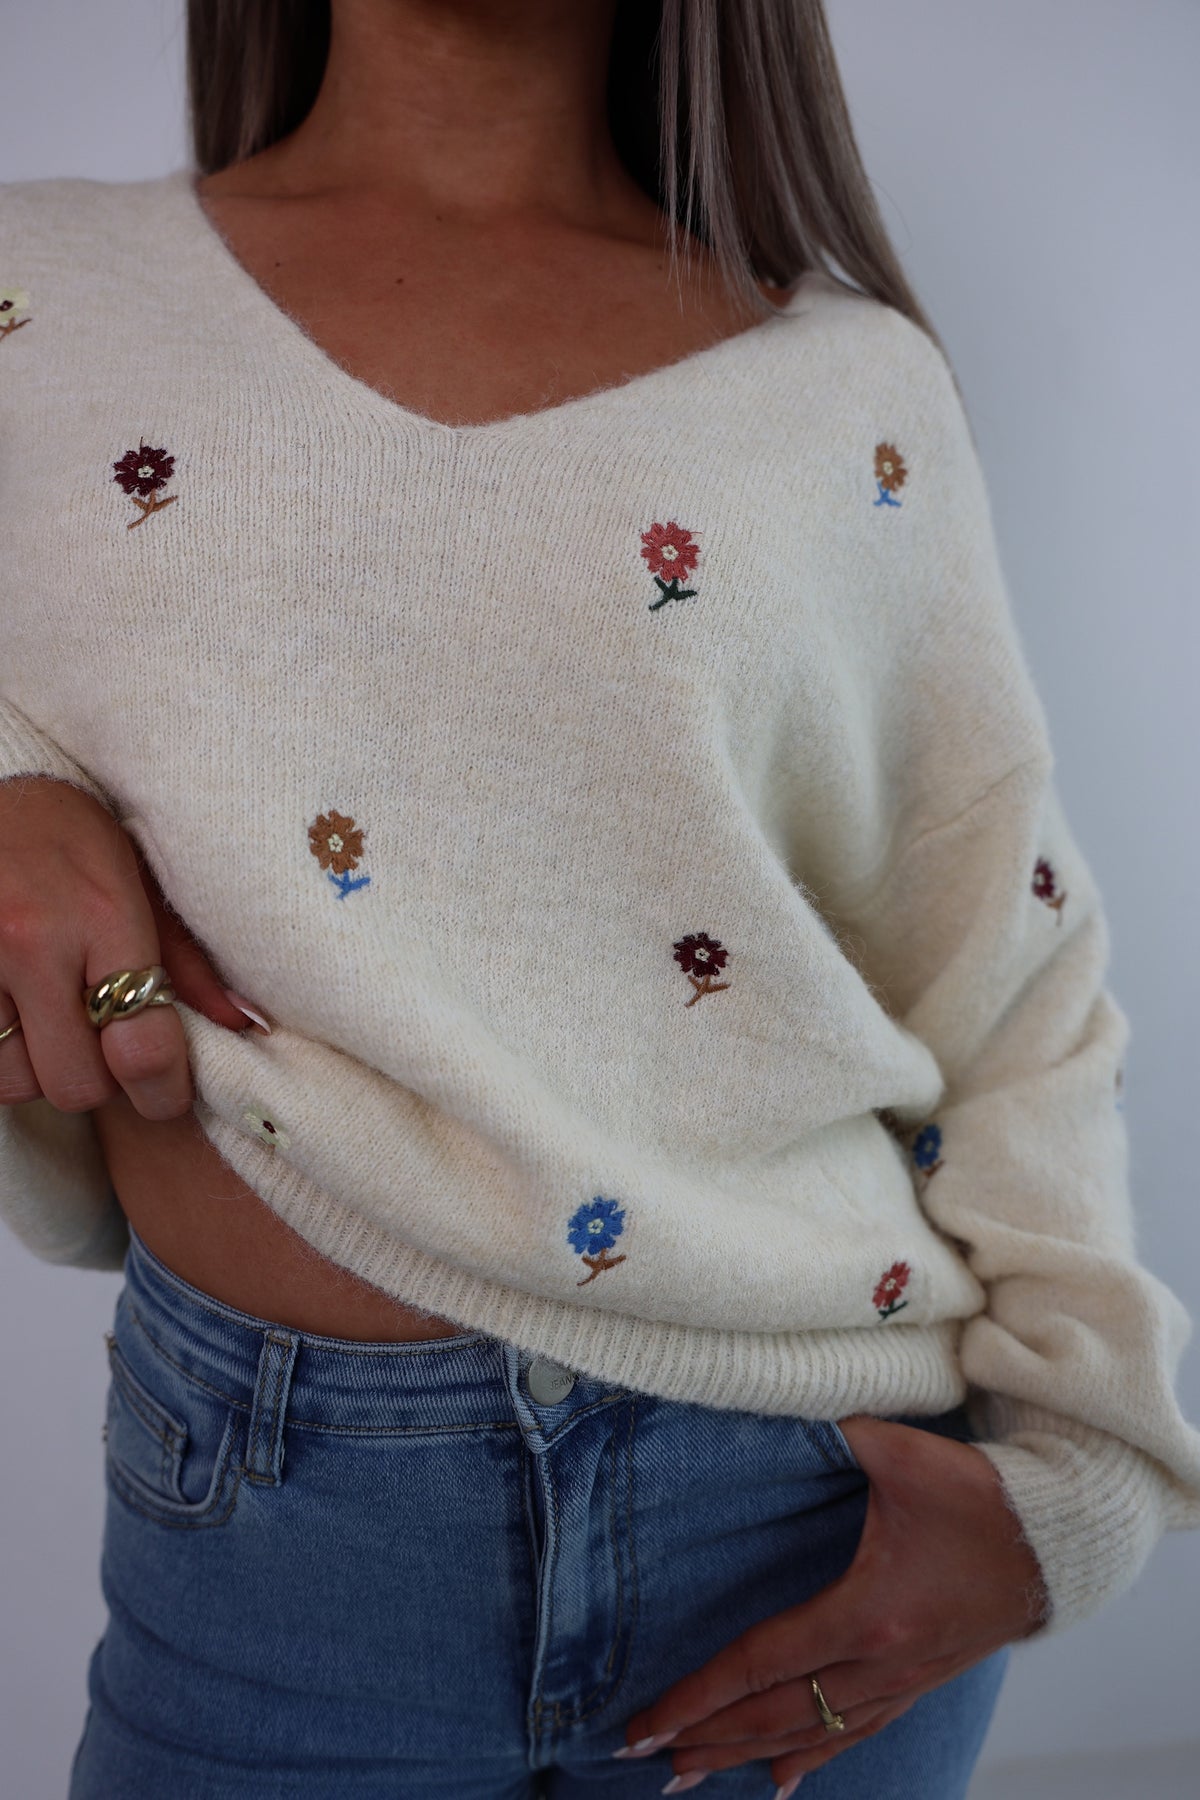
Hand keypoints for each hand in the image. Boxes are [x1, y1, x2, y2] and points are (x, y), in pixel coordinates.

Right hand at [0, 776, 267, 1120]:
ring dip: (40, 1070)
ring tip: (52, 1024)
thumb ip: (189, 961)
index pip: (141, 1044)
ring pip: (15, 1082)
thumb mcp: (144, 881)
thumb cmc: (75, 838)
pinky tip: (15, 1015)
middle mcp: (33, 940)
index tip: (165, 1094)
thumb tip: (242, 1026)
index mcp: (102, 915)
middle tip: (102, 1044)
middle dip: (98, 1079)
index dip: (161, 1090)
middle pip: (76, 1083)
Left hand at [617, 1414, 1047, 1790]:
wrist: (1063, 1539)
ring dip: (747, 1754)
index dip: (699, 1694)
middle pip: (777, 1716)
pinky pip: (859, 1732)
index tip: (645, 1722)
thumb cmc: (983, 1496)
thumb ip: (838, 1429)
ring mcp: (904, 1679)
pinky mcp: (923, 1678)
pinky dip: (815, 1758)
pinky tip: (783, 1780)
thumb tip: (783, 1391)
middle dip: (707, 1738)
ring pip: (814, 1733)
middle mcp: (880, 1662)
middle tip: (643, 1758)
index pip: (763, 1664)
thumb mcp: (903, 1453)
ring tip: (690, 1774)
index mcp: (867, 1614)